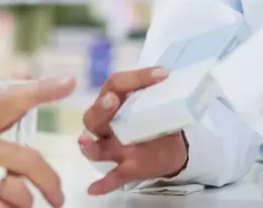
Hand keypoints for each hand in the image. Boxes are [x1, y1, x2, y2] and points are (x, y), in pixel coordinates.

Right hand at [77, 67, 189, 194]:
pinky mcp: (125, 168)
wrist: (169, 147)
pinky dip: (102, 184)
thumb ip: (161, 96)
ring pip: (97, 147)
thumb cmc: (156, 118)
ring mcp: (114, 147)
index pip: (116, 83)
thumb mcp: (160, 104)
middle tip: (113, 100)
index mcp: (115, 100)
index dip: (137, 77)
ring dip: (91, 145)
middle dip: (102, 108)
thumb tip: (176, 84)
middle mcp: (108, 124)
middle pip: (94, 116)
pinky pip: (110, 177)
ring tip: (86, 142)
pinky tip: (93, 188)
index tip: (162, 74)